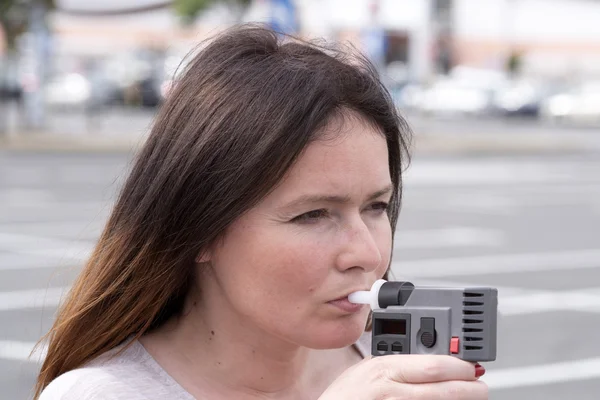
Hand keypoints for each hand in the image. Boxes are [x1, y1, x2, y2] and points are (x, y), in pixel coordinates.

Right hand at [319, 354, 486, 399]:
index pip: (431, 365)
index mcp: (383, 368)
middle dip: (469, 387)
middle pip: (442, 388)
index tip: (470, 365)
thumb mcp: (365, 369)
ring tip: (472, 395)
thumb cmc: (343, 397)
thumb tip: (422, 359)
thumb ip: (392, 363)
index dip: (457, 365)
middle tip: (481, 385)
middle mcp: (390, 390)